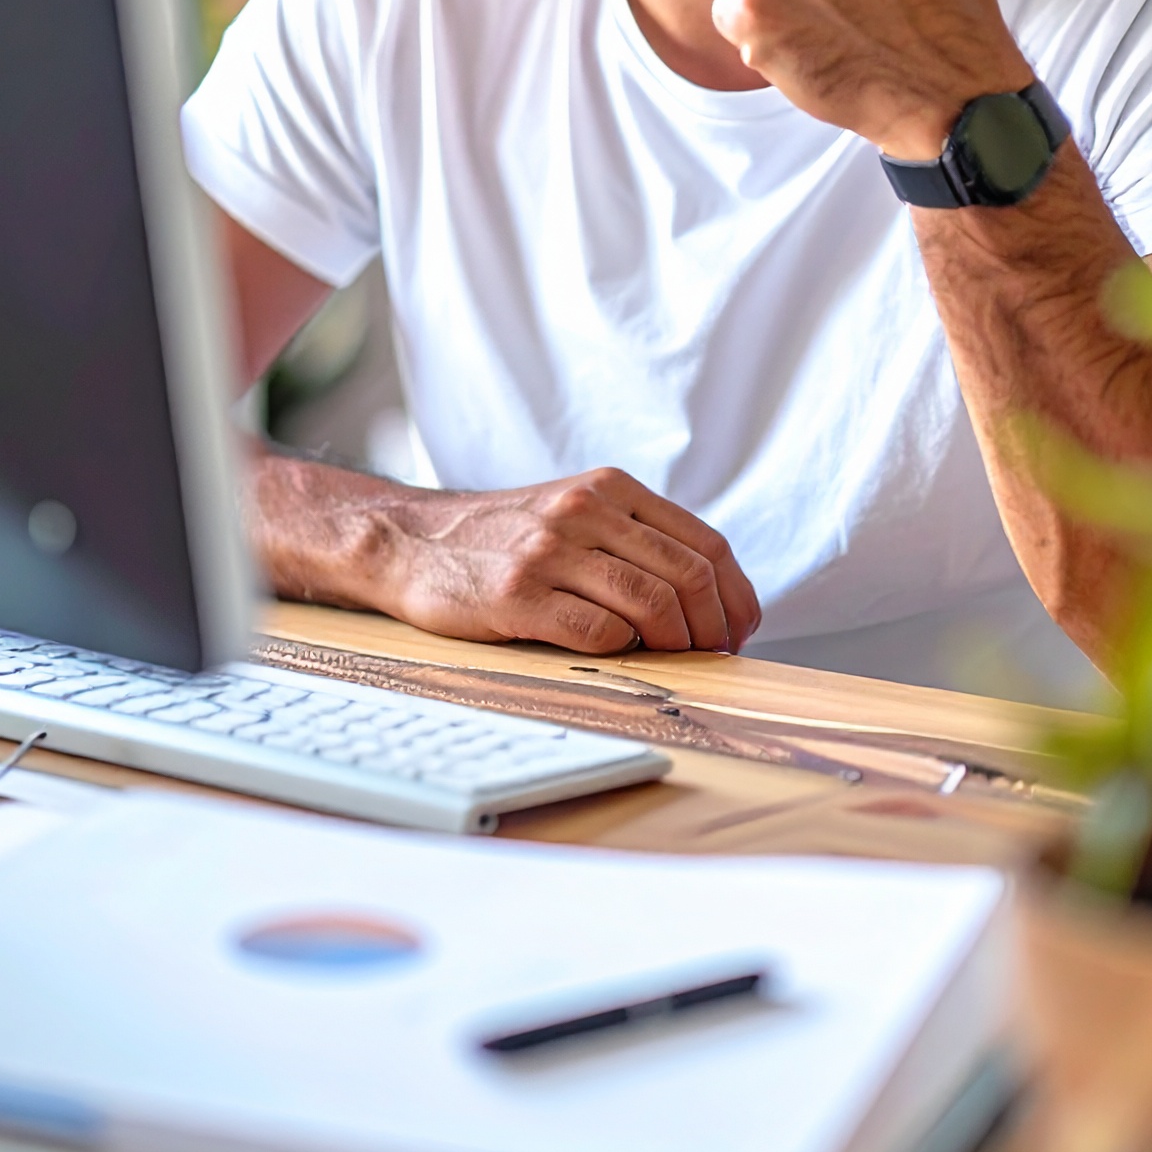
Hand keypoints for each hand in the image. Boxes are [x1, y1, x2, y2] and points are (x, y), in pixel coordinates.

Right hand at [247, 451, 761, 653]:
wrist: (410, 541)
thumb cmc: (501, 537)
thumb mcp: (573, 510)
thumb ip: (633, 536)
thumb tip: (711, 595)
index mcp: (610, 489)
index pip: (705, 544)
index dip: (737, 595)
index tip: (742, 628)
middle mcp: (585, 511)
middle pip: (688, 577)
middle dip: (716, 628)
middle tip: (717, 657)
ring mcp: (550, 551)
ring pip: (652, 605)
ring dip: (677, 645)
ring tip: (675, 662)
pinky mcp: (518, 594)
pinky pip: (598, 632)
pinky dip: (623, 652)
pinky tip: (618, 655)